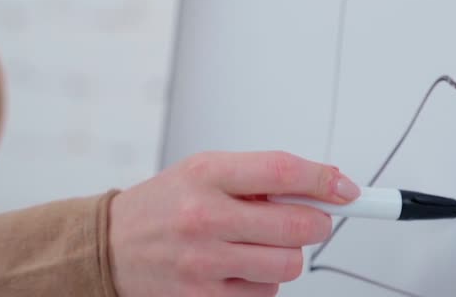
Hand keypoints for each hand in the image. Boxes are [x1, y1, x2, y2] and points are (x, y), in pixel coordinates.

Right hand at [107, 150, 361, 296]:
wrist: (109, 246)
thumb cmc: (164, 206)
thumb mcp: (204, 171)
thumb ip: (260, 176)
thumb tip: (324, 186)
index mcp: (207, 175)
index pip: (283, 171)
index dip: (324, 180)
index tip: (346, 189)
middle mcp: (204, 217)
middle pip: (297, 226)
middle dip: (314, 223)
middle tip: (306, 221)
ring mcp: (203, 263)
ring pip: (288, 265)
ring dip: (286, 256)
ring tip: (258, 245)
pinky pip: (264, 294)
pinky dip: (261, 283)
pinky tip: (237, 269)